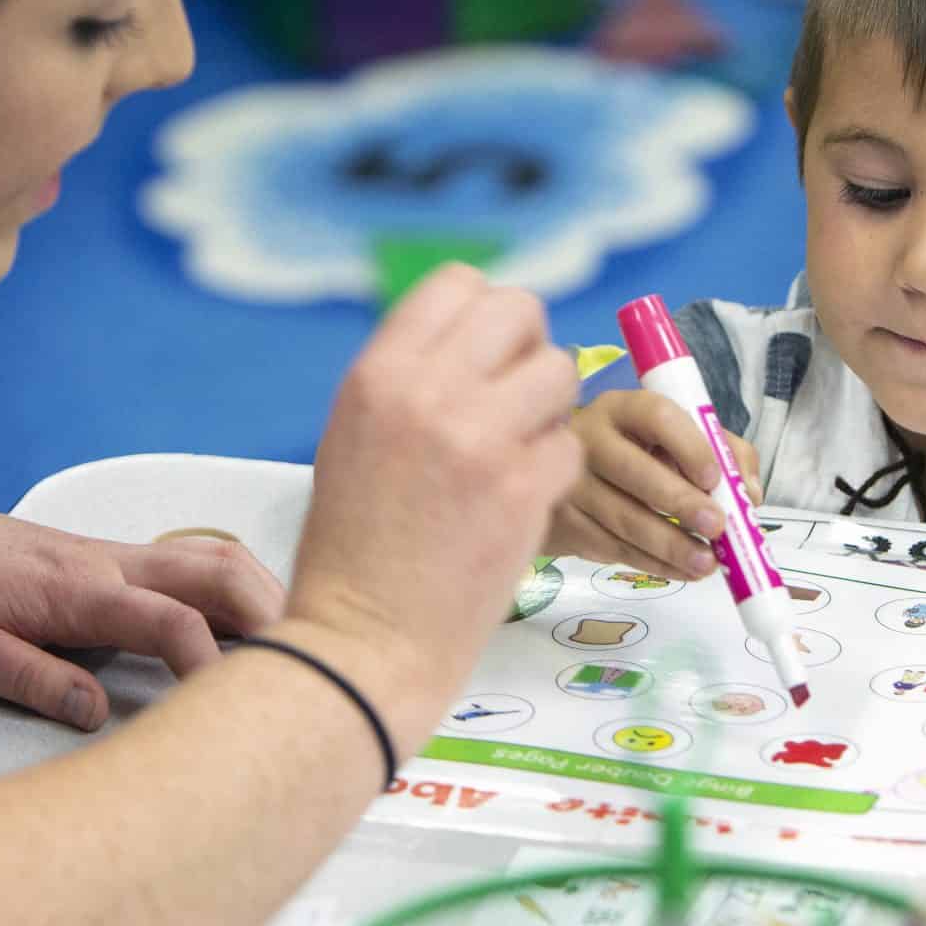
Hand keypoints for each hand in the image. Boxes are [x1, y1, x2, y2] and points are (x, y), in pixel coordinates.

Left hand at [0, 497, 284, 731]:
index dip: (214, 668)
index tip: (234, 712)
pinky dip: (229, 587)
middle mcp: (101, 562)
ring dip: (259, 593)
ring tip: (289, 644)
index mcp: (72, 590)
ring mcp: (102, 554)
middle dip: (274, 613)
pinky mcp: (94, 558)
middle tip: (307, 664)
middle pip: (217, 570)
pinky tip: (236, 621)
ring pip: (209, 556)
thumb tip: (97, 716)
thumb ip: (31, 680)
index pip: (172, 622)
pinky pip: (184, 562)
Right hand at [284, 266, 581, 721]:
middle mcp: (429, 392)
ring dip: (550, 409)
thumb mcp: (355, 434)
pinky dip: (555, 472)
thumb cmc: (356, 547)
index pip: (458, 284)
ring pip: (560, 370)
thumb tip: (474, 340)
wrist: (364, 641)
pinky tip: (520, 502)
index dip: (485, 315)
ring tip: (519, 451)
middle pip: (520, 310)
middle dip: (529, 348)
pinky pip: (571, 444)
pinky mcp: (524, 488)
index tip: (487, 355)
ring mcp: (480, 438)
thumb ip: (413, 380)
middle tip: (517, 398)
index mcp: (379, 374)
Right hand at [548, 389, 763, 580]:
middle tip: (717, 527)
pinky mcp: (563, 524)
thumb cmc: (638, 453)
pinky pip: (612, 548)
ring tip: (707, 562)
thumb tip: (749, 496)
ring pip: (623, 518)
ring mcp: (570, 484)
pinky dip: (652, 564)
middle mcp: (588, 439)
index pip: (656, 415)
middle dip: (681, 502)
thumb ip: (724, 454)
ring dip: (670, 545)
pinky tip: (681, 570)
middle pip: (634, 471)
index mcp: (623, 409)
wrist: (564, 480)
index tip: (715, 478)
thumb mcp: (679, 439)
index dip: (689, 446)